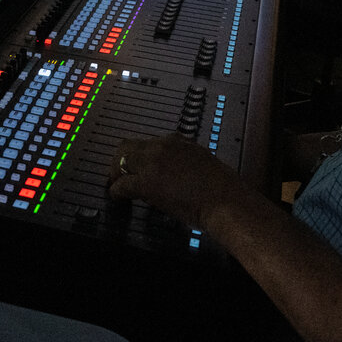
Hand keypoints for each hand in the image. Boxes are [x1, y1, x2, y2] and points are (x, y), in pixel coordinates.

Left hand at [107, 134, 235, 229]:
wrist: (226, 201)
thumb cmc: (223, 189)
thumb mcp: (203, 162)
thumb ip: (185, 162)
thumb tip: (174, 172)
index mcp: (178, 141)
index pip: (149, 143)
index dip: (139, 156)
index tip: (136, 165)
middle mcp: (164, 146)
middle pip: (129, 146)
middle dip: (121, 160)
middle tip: (117, 174)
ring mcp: (154, 162)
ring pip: (122, 160)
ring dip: (116, 173)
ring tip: (115, 185)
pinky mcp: (147, 182)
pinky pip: (122, 184)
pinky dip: (116, 191)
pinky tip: (117, 197)